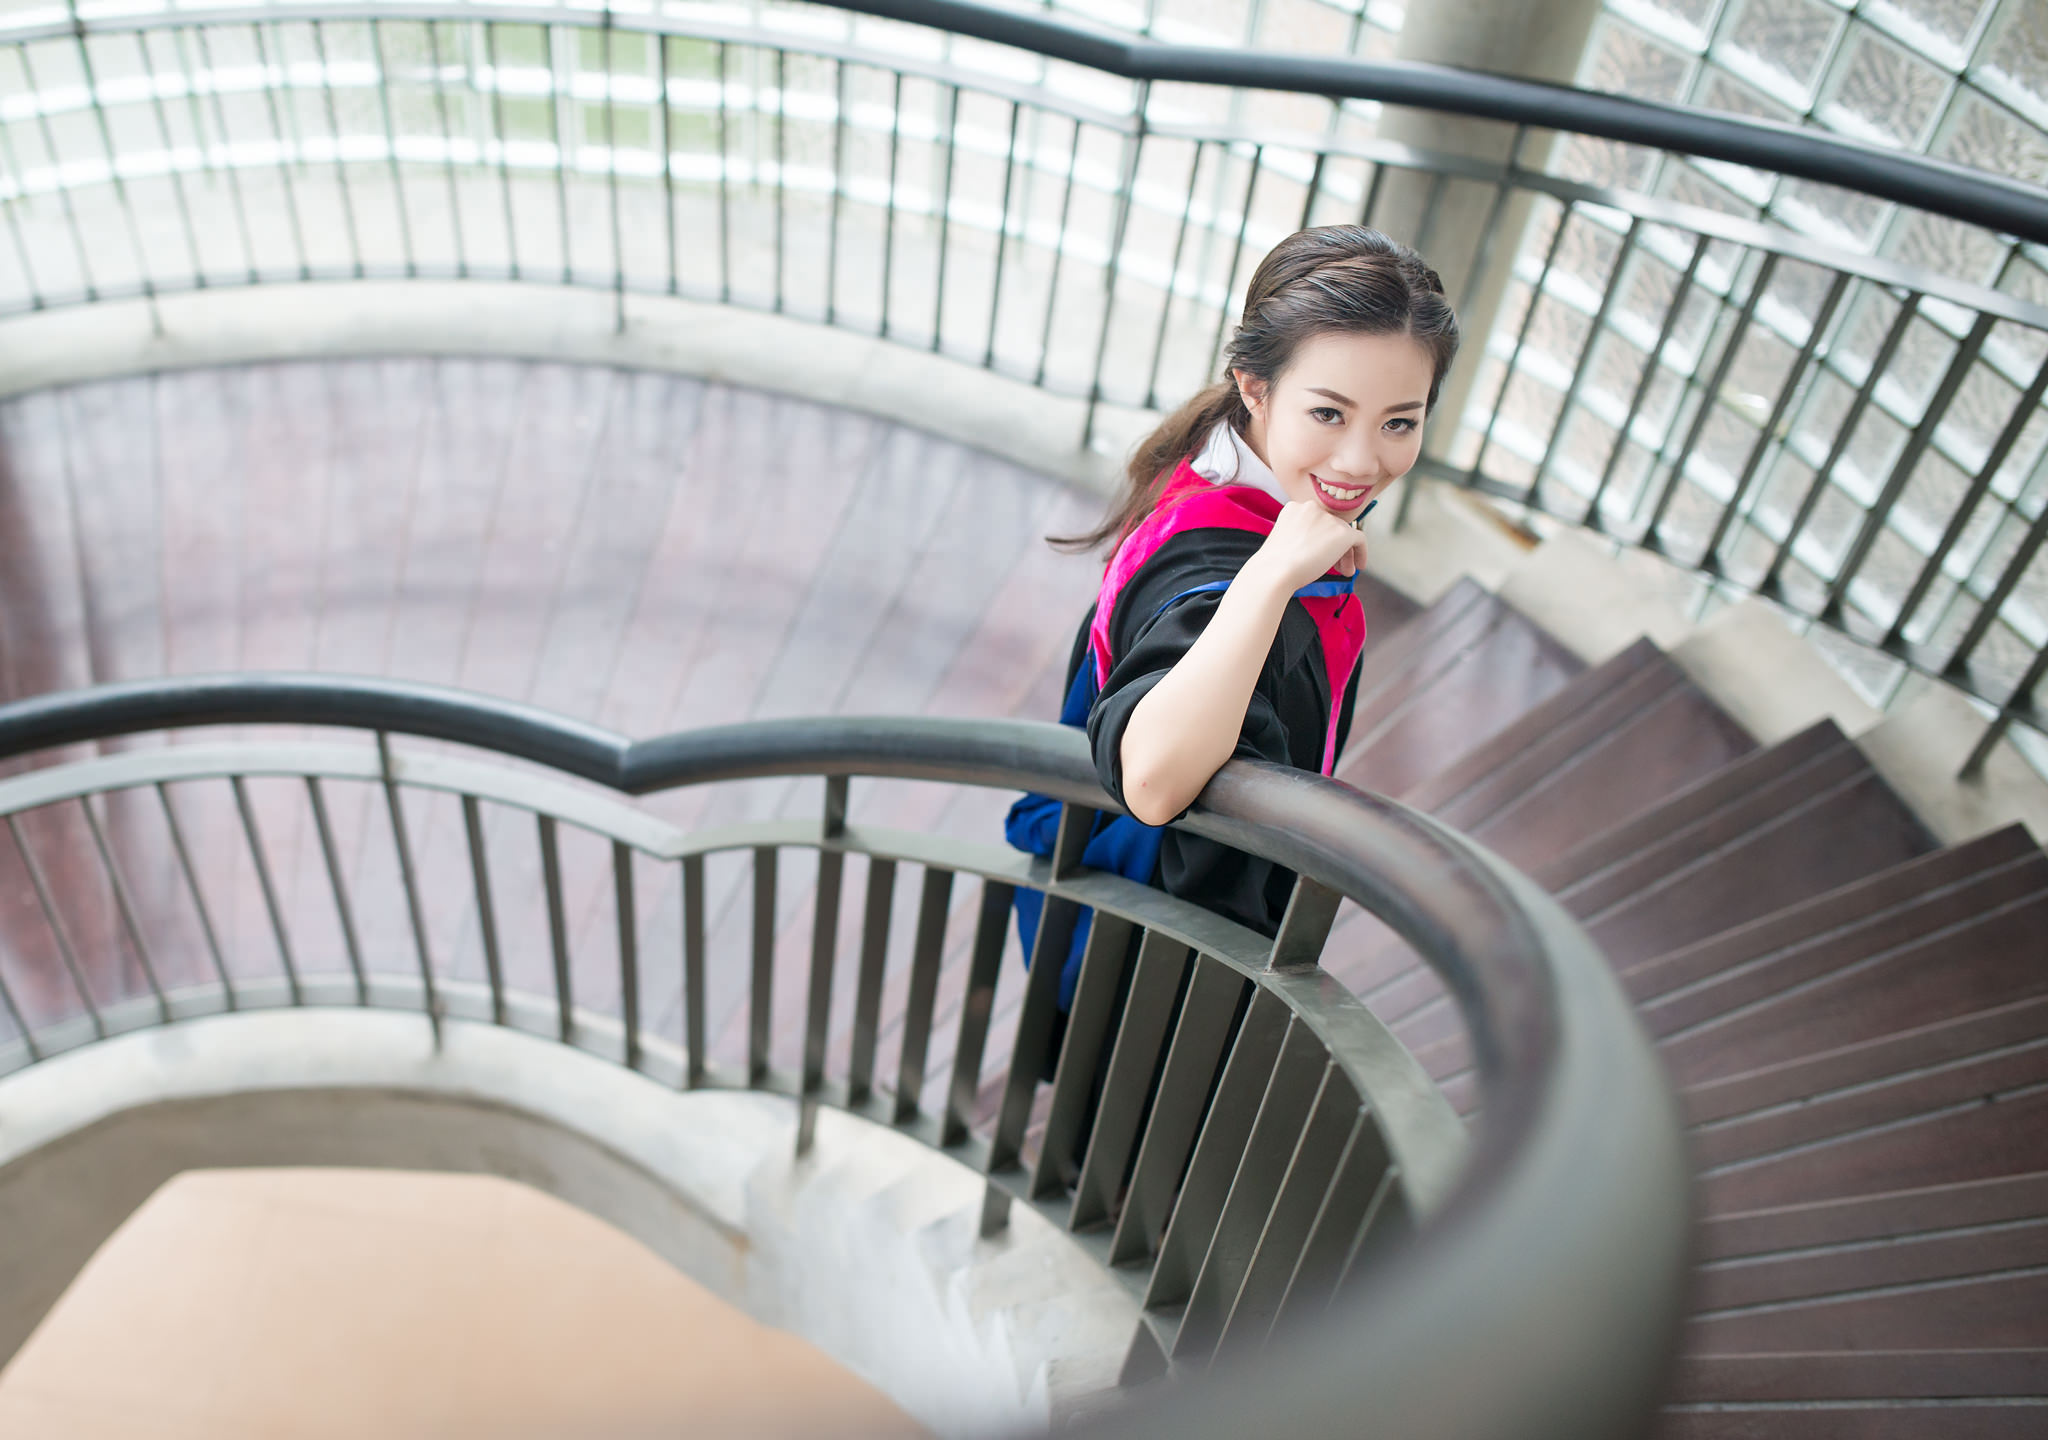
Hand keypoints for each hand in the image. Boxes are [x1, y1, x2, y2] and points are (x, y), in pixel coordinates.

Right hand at [1245, 499, 1369, 592]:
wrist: (1276, 571)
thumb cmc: (1274, 564)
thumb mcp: (1284, 541)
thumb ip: (1301, 536)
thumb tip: (1318, 548)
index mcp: (1294, 508)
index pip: (1317, 521)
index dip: (1321, 539)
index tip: (1320, 555)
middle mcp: (1312, 507)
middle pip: (1332, 527)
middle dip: (1334, 547)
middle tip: (1335, 566)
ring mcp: (1328, 519)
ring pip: (1345, 534)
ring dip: (1345, 554)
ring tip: (1344, 571)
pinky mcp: (1342, 532)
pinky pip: (1360, 539)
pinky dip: (1361, 553)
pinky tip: (1358, 567)